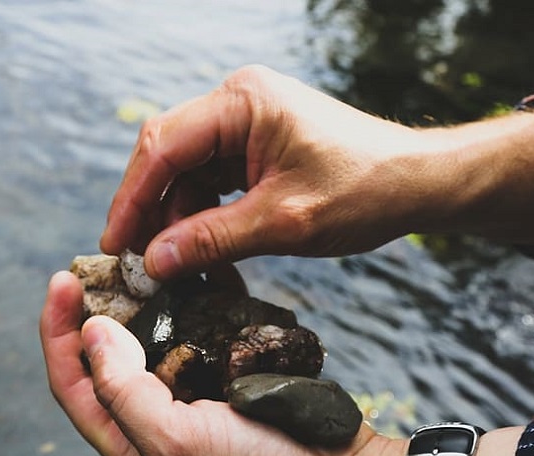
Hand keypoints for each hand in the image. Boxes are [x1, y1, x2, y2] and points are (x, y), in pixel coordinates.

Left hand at [39, 270, 406, 455]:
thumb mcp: (174, 442)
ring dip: (151, 301)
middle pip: (109, 358)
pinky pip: (206, 334)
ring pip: (159, 340)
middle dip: (100, 308)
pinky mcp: (233, 381)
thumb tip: (92, 331)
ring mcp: (196, 399)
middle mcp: (155, 420)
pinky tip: (201, 275)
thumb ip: (123, 389)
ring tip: (151, 261)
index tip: (62, 279)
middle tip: (108, 262)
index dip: (59, 332)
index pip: (73, 382)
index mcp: (129, 443)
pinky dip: (199, 303)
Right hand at [100, 65, 438, 279]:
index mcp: (242, 102)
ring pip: (188, 177)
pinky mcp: (255, 150)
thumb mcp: (283, 223)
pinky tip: (204, 262)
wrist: (418, 184)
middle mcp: (237, 104)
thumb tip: (153, 262)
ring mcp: (245, 126)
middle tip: (137, 266)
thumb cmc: (363, 191)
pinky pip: (213, 186)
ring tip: (176, 275)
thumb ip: (212, 240)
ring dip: (180, 226)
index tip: (115, 246)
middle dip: (152, 214)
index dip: (132, 198)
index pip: (163, 146)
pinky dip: (206, 223)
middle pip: (169, 159)